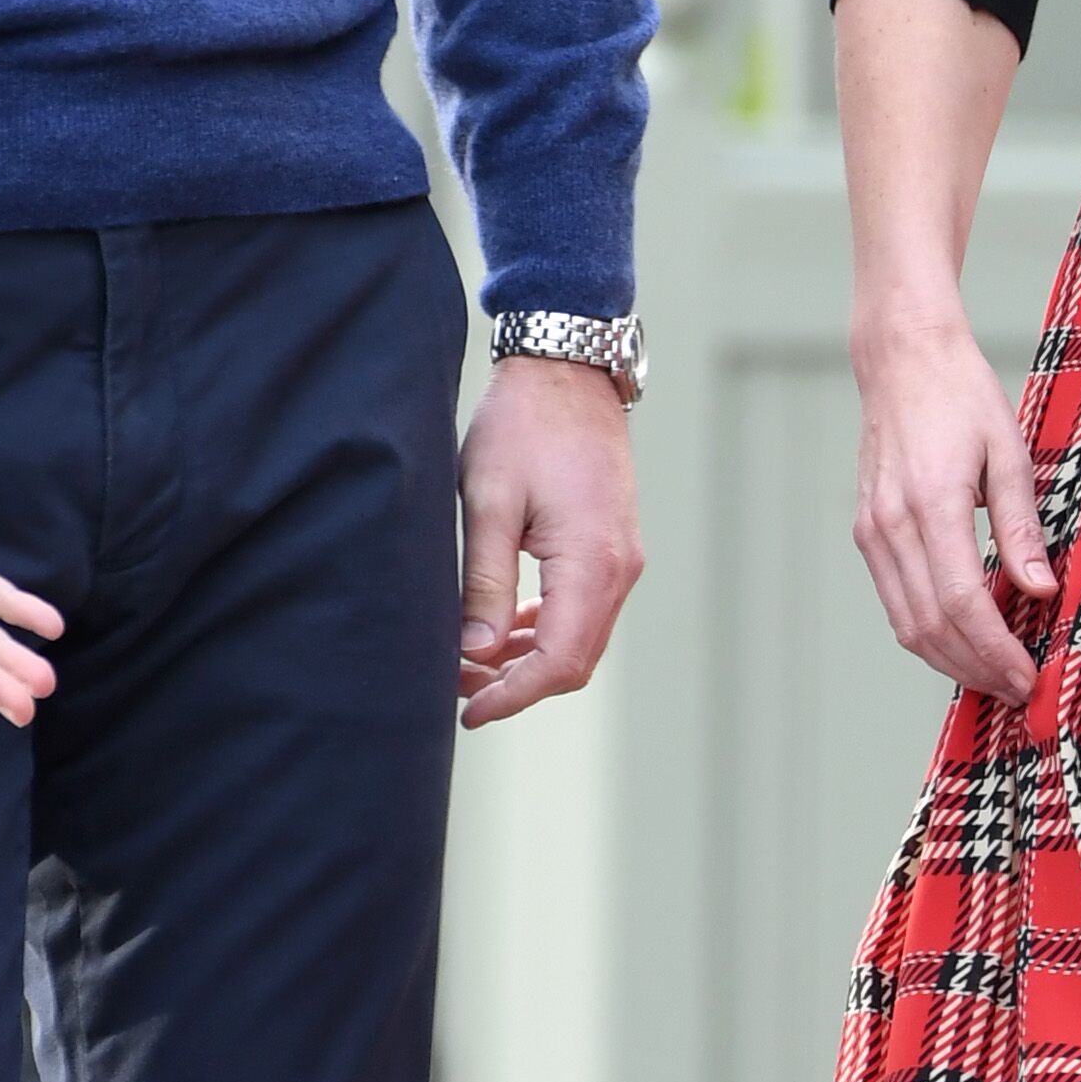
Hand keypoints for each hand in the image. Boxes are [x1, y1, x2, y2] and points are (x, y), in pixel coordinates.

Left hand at [457, 354, 644, 724]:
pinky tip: (504, 630)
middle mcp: (620, 568)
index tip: (468, 710)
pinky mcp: (612, 547)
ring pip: (581, 639)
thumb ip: (483, 582)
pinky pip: (584, 610)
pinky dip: (546, 631)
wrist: (567, 371)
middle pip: (575, 661)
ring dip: (530, 661)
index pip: (559, 661)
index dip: (513, 696)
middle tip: (458, 689)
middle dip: (517, 685)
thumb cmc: (522, 426)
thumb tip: (474, 653)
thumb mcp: (488, 501)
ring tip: (471, 663)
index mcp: (592, 562)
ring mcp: (622, 558)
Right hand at [851, 304, 1054, 706]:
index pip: (960, 603)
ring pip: (906, 625)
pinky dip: (928, 633)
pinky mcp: (867, 532)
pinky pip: (896, 601)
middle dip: (976, 669)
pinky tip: (964, 640)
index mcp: (931, 503)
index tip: (1028, 676)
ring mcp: (872, 531)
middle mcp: (891, 525)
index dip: (995, 650)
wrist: (902, 358)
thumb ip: (1022, 528)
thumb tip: (1040, 593)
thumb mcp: (1009, 453)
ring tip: (996, 676)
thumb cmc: (962, 395)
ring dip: (951, 661)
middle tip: (1019, 689)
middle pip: (930, 627)